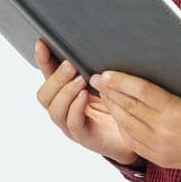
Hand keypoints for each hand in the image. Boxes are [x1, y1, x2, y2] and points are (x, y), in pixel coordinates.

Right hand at [33, 40, 140, 165]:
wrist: (138, 132)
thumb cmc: (120, 105)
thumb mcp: (105, 81)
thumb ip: (94, 67)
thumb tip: (89, 44)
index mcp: (66, 94)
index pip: (46, 76)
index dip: (42, 61)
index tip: (42, 44)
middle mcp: (65, 110)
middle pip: (44, 96)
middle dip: (55, 78)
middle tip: (71, 65)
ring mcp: (72, 126)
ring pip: (54, 110)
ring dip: (66, 92)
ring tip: (81, 80)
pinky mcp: (86, 138)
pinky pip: (73, 123)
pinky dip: (76, 107)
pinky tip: (85, 96)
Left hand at [91, 70, 180, 172]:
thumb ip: (174, 83)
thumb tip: (146, 64)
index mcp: (178, 112)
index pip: (141, 92)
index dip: (120, 81)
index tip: (105, 72)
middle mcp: (166, 131)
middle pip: (129, 107)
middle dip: (110, 91)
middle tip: (97, 78)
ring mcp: (161, 148)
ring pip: (126, 124)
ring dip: (112, 107)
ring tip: (104, 93)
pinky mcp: (160, 159)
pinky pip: (132, 140)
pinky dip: (122, 125)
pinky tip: (117, 114)